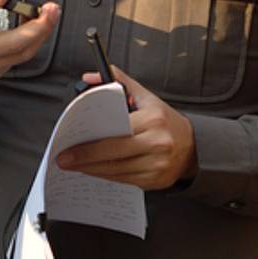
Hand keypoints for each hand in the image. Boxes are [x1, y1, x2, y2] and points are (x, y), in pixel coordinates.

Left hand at [56, 66, 197, 190]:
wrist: (193, 146)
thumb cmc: (165, 121)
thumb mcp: (145, 96)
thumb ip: (118, 82)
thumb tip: (90, 78)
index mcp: (152, 119)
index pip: (114, 133)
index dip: (90, 143)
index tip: (69, 145)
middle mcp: (156, 143)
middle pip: (113, 155)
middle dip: (84, 159)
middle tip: (64, 160)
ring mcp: (157, 165)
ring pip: (116, 171)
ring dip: (92, 170)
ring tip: (74, 165)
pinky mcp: (155, 180)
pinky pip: (124, 180)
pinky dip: (106, 176)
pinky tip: (94, 171)